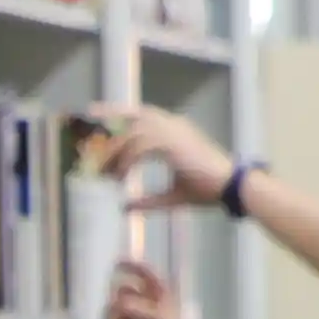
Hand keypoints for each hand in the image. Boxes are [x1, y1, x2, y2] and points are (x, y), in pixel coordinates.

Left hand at [82, 103, 239, 209]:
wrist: (232, 187)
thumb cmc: (207, 190)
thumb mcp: (171, 197)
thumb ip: (147, 201)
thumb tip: (124, 207)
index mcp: (175, 130)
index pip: (140, 114)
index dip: (117, 111)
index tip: (94, 113)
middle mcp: (173, 125)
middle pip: (132, 117)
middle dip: (107, 123)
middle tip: (86, 137)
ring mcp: (173, 132)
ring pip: (132, 134)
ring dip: (115, 154)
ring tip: (106, 175)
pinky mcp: (173, 143)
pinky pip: (139, 148)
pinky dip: (127, 163)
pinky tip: (122, 179)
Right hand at [100, 257, 207, 318]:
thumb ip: (144, 314)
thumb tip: (118, 303)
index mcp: (158, 300)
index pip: (145, 276)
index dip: (132, 267)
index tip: (117, 263)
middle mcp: (142, 309)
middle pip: (121, 293)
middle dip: (115, 299)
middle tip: (116, 311)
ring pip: (110, 312)